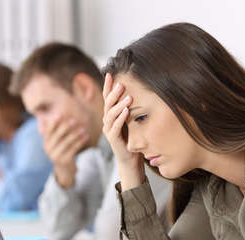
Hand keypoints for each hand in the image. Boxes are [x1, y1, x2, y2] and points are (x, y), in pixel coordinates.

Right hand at [43, 116, 88, 187]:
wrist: (64, 170)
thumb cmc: (62, 151)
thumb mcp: (57, 142)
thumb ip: (57, 130)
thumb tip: (58, 114)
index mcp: (46, 142)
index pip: (49, 130)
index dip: (54, 122)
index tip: (60, 114)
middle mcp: (48, 149)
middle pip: (58, 136)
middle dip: (66, 127)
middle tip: (74, 120)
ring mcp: (56, 156)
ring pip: (67, 142)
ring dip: (76, 134)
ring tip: (83, 129)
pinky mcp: (64, 160)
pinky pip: (73, 149)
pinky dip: (80, 142)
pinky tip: (86, 136)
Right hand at [102, 73, 144, 189]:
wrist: (130, 160)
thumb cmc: (132, 139)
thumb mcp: (131, 121)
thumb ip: (130, 109)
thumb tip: (137, 91)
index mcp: (111, 116)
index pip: (107, 98)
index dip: (107, 86)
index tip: (109, 73)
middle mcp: (107, 121)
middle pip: (107, 104)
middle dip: (113, 93)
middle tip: (121, 84)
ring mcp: (109, 130)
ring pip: (111, 114)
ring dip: (119, 104)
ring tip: (128, 97)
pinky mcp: (113, 139)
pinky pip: (115, 127)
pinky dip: (120, 118)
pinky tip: (126, 111)